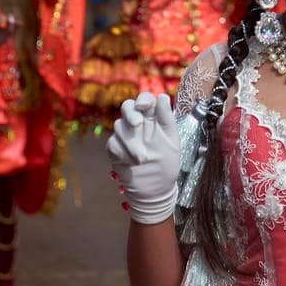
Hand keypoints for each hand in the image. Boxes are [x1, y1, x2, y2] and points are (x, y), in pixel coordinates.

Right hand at [107, 92, 181, 223]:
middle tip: (138, 124)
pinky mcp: (114, 149)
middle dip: (130, 113)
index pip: (145, 100)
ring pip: (119, 126)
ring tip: (142, 158)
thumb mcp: (172, 140)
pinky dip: (122, 152)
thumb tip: (162, 96)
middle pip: (127, 107)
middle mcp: (137, 124)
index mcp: (153, 119)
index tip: (144, 106)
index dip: (142, 99)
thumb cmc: (167, 163)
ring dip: (131, 141)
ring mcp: (124, 136)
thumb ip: (166, 118)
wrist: (155, 189)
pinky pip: (113, 143)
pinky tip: (132, 163)